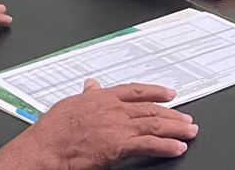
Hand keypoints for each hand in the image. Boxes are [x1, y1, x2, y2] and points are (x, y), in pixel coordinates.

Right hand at [0, 80, 196, 168]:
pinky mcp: (119, 146)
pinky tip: (177, 148)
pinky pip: (148, 145)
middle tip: (187, 118)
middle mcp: (114, 109)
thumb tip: (92, 85)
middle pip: (150, 109)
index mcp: (102, 98)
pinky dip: (166, 146)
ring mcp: (118, 127)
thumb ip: (86, 95)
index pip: (135, 91)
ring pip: (154, 124)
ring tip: (190, 132)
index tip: (170, 94)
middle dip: (172, 114)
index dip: (155, 92)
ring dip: (175, 128)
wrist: (44, 149)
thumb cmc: (52, 131)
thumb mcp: (69, 105)